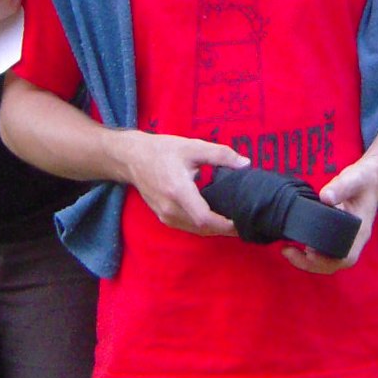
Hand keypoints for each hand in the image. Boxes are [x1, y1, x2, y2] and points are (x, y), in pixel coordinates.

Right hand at [123, 134, 247, 236]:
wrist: (132, 158)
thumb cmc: (163, 150)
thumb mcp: (193, 147)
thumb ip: (221, 155)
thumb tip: (246, 163)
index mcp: (179, 191)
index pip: (204, 218)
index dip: (225, 224)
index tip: (242, 220)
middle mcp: (170, 208)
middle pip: (203, 228)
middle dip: (225, 229)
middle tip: (245, 222)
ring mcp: (165, 215)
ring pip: (195, 230)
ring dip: (215, 229)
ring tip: (234, 222)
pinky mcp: (163, 217)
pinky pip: (187, 227)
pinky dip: (203, 226)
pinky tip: (215, 219)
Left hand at [281, 160, 376, 274]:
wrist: (369, 179)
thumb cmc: (363, 179)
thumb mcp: (353, 179)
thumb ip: (340, 187)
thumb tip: (325, 197)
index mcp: (359, 232)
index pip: (346, 258)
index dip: (326, 261)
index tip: (307, 251)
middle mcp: (353, 241)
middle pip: (334, 264)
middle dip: (310, 264)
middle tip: (287, 251)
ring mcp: (346, 240)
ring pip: (328, 260)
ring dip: (307, 260)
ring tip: (287, 250)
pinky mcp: (337, 235)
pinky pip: (324, 251)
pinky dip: (309, 253)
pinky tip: (294, 244)